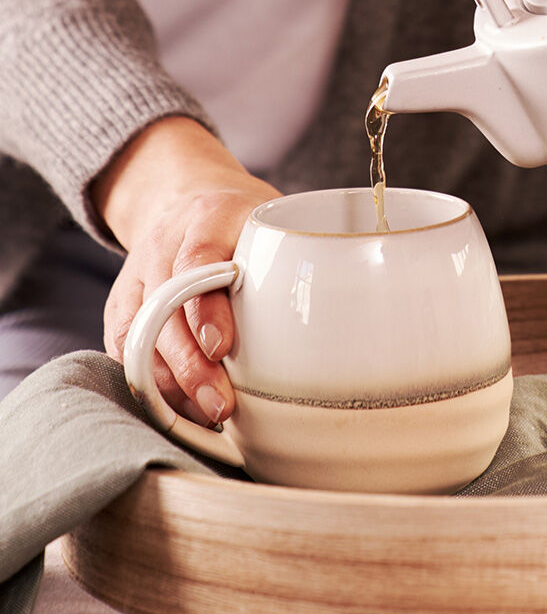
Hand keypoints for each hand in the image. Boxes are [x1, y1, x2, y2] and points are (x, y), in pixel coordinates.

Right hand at [93, 117, 279, 425]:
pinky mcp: (123, 304)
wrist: (183, 198)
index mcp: (209, 217)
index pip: (196, 261)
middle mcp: (164, 245)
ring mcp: (138, 275)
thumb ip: (305, 249)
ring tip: (208, 416)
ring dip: (172, 384)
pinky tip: (184, 407)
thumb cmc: (243, 217)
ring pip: (139, 338)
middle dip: (190, 366)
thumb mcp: (275, 216)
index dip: (206, 308)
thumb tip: (355, 310)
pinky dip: (152, 383)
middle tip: (222, 405)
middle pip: (164, 311)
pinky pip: (125, 350)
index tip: (224, 346)